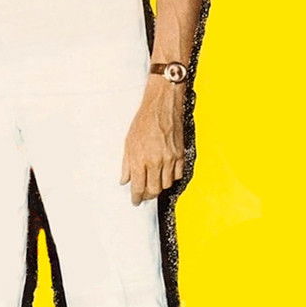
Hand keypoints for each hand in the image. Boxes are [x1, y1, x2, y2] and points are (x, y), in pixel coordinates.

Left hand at [120, 80, 185, 204]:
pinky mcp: (181, 154)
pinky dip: (171, 178)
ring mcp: (170, 159)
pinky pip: (178, 175)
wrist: (162, 105)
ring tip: (153, 184)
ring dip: (159, 187)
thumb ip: (126, 164)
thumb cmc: (144, 121)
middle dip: (147, 195)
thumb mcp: (128, 142)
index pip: (138, 187)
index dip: (136, 197)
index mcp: (140, 159)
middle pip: (154, 190)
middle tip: (144, 195)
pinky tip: (165, 174)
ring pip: (166, 184)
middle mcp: (156, 161)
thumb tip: (124, 180)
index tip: (135, 201)